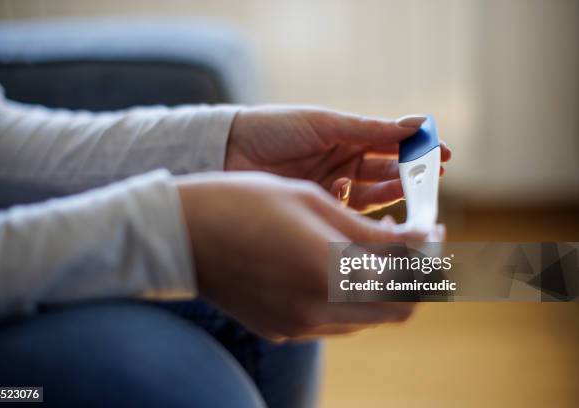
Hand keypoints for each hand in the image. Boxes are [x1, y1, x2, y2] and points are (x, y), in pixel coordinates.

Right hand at [176, 172, 442, 339]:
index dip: (431, 256)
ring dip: (383, 288)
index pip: (409, 278)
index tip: (434, 233)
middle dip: (414, 279)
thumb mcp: (311, 201)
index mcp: (329, 269)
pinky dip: (350, 297)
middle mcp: (318, 308)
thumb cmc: (242, 202)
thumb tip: (415, 240)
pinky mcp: (282, 330)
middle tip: (410, 246)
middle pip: (397, 310)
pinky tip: (336, 266)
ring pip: (368, 317)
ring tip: (371, 248)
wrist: (181, 233)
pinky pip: (335, 320)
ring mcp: (298, 325)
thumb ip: (367, 229)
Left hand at [226, 106, 450, 212]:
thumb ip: (367, 129)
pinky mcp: (317, 210)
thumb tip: (414, 125)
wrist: (228, 151)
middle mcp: (343, 165)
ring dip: (393, 194)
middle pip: (387, 173)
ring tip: (413, 195)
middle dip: (412, 177)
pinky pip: (347, 213)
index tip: (444, 155)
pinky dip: (357, 210)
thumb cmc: (274, 129)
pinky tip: (359, 202)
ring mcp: (332, 189)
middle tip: (435, 182)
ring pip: (372, 196)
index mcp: (346, 138)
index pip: (391, 146)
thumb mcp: (324, 125)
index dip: (417, 151)